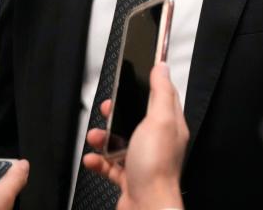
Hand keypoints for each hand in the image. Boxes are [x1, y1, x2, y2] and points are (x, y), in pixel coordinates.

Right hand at [82, 63, 187, 209]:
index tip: (136, 74)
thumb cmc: (156, 168)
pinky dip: (98, 161)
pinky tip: (93, 158)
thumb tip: (161, 67)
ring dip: (103, 138)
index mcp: (169, 125)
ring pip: (120, 141)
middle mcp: (157, 143)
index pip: (163, 96)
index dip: (149, 84)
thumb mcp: (159, 120)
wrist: (147, 208)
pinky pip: (110, 165)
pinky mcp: (129, 178)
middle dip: (117, 113)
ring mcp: (143, 161)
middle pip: (136, 118)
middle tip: (107, 110)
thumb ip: (160, 92)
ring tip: (96, 138)